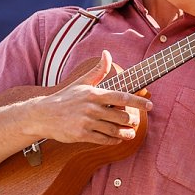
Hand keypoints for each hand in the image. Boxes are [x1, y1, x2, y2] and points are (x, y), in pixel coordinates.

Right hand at [32, 50, 151, 144]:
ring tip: (130, 133)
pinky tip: (117, 139)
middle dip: (131, 120)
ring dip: (125, 133)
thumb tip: (107, 53)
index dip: (138, 102)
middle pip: (121, 116)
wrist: (43, 115)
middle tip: (134, 121)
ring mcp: (86, 122)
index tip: (150, 105)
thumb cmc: (66, 98)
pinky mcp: (82, 135)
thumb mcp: (82, 82)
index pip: (122, 97)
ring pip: (114, 130)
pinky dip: (113, 140)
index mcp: (94, 94)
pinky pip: (104, 139)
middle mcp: (92, 108)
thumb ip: (98, 70)